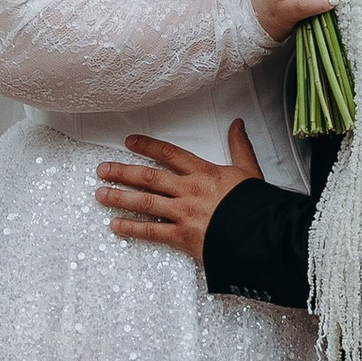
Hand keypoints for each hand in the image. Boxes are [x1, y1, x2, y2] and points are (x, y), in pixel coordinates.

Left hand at [96, 122, 261, 262]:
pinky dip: (132, 229)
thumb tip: (237, 124)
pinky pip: (151, 231)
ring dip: (119, 197)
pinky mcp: (182, 236)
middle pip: (148, 177)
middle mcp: (188, 189)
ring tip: (100, 194)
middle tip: (102, 170)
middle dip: (122, 172)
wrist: (261, 232)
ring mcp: (183, 212)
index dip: (147, 146)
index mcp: (203, 172)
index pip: (169, 154)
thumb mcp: (249, 170)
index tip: (129, 142)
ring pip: (144, 202)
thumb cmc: (255, 203)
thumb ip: (239, 146)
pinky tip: (115, 225)